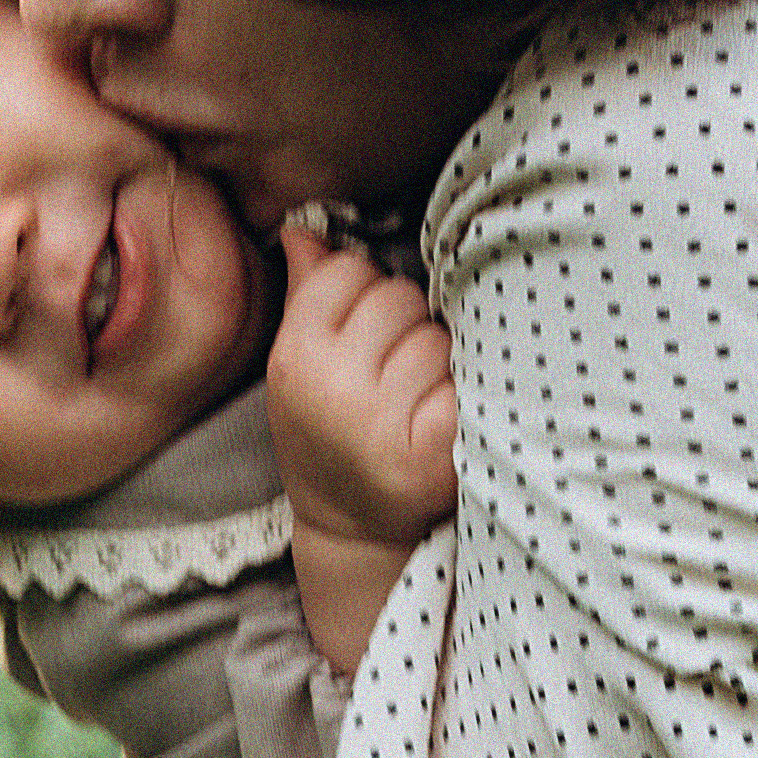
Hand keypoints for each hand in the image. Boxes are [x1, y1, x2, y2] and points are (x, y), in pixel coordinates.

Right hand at [267, 227, 459, 556]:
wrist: (351, 530)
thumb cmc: (329, 433)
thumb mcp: (300, 366)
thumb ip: (308, 293)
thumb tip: (303, 228)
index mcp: (293, 359)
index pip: (347, 271)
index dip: (363, 292)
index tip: (361, 333)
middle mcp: (332, 388)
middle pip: (397, 297)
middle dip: (404, 324)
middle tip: (392, 372)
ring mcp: (383, 422)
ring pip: (435, 338)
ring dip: (437, 361)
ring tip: (416, 400)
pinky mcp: (434, 452)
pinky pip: (463, 383)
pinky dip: (461, 396)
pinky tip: (441, 422)